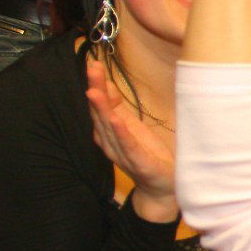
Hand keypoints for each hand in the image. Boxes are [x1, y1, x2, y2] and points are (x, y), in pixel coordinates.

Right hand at [85, 58, 177, 221]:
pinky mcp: (138, 162)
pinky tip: (115, 120)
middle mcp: (111, 140)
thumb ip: (118, 107)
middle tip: (90, 68)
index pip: (101, 104)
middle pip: (100, 112)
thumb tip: (106, 84)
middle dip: (95, 89)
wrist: (160, 187)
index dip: (97, 83)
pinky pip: (127, 145)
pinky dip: (120, 132)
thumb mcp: (131, 125)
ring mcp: (123, 152)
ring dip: (101, 109)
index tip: (93, 63)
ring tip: (94, 91)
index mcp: (111, 130)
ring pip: (108, 127)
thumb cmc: (146, 154)